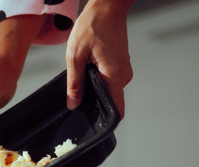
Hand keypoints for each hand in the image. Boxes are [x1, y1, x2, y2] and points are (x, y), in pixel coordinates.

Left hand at [66, 0, 134, 117]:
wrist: (107, 8)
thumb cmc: (92, 26)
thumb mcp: (75, 56)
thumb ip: (74, 82)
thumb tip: (73, 104)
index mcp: (114, 74)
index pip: (116, 108)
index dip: (104, 119)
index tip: (91, 123)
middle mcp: (124, 75)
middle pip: (111, 101)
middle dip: (94, 102)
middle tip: (78, 94)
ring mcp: (124, 70)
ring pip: (109, 91)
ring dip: (95, 89)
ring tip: (83, 75)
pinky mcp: (121, 66)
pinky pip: (110, 81)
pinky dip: (98, 80)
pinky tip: (89, 70)